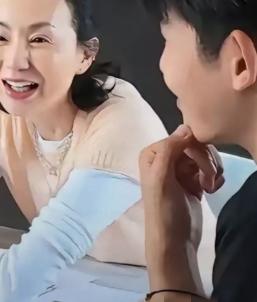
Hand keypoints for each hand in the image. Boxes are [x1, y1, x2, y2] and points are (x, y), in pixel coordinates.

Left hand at [140, 125, 223, 289]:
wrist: (174, 240)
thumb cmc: (164, 208)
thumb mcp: (161, 177)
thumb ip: (169, 150)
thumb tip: (186, 128)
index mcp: (153, 153)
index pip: (181, 137)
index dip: (196, 150)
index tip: (203, 168)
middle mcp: (165, 158)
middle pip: (195, 146)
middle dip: (206, 162)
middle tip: (209, 181)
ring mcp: (180, 170)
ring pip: (204, 157)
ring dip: (212, 171)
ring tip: (210, 187)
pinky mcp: (193, 181)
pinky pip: (209, 169)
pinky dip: (214, 178)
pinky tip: (212, 190)